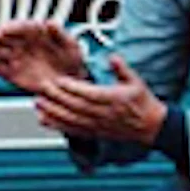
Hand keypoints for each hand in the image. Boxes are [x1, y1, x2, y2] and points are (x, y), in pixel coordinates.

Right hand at [0, 18, 83, 95]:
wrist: (71, 84)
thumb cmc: (72, 62)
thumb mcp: (71, 46)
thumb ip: (60, 34)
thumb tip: (50, 23)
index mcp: (35, 34)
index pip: (19, 27)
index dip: (11, 28)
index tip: (4, 30)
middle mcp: (22, 44)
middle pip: (3, 38)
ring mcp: (15, 58)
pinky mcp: (11, 73)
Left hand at [34, 53, 168, 147]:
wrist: (151, 126)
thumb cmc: (142, 102)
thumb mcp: (135, 81)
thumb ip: (122, 68)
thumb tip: (113, 57)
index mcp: (114, 99)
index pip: (90, 94)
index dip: (73, 88)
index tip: (58, 80)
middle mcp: (104, 114)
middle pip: (77, 106)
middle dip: (57, 98)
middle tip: (41, 88)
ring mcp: (99, 125)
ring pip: (72, 119)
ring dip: (53, 112)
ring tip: (38, 103)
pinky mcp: (95, 133)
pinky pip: (73, 130)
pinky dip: (57, 125)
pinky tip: (43, 119)